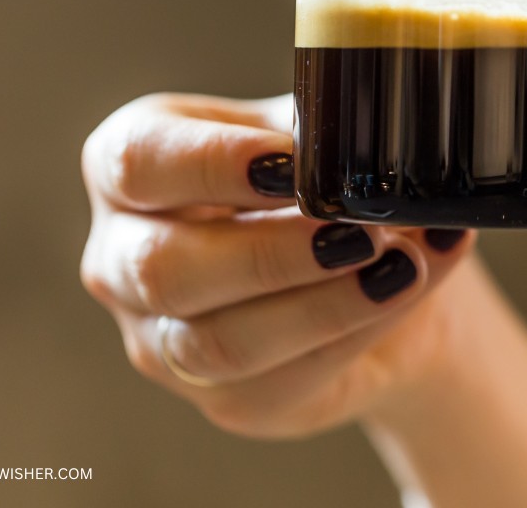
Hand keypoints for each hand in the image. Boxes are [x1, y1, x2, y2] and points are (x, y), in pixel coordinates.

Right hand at [79, 92, 473, 437]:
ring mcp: (162, 337)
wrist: (382, 261)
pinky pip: (273, 383)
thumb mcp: (321, 134)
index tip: (292, 164)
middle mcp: (126, 254)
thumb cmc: (328, 174)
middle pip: (163, 268)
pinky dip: (349, 335)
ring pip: (215, 343)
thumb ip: (334, 128)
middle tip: (357, 230)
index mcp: (135, 164)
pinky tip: (398, 295)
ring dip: (319, 306)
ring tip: (399, 266)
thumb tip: (375, 137)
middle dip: (271, 252)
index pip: (137, 160)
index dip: (212, 163)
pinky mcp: (223, 398)